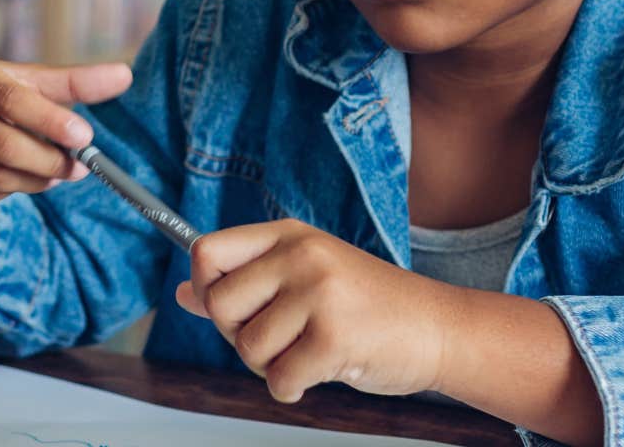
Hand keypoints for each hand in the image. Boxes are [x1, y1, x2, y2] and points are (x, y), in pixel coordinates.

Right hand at [0, 51, 132, 206]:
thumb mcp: (17, 80)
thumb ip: (69, 81)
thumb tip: (125, 76)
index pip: (9, 98)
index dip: (50, 121)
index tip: (85, 136)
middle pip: (2, 145)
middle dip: (49, 160)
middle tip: (80, 167)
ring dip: (34, 181)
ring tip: (54, 174)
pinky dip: (6, 191)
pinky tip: (15, 179)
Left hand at [173, 219, 461, 401]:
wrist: (439, 329)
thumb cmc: (370, 307)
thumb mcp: (305, 279)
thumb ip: (244, 284)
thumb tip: (184, 294)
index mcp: (289, 236)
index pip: (207, 251)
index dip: (207, 289)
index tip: (233, 310)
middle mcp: (301, 255)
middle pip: (221, 304)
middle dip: (240, 336)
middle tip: (279, 341)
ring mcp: (319, 293)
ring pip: (248, 347)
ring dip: (271, 366)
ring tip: (308, 353)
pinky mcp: (335, 337)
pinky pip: (278, 379)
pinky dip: (292, 389)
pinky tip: (320, 373)